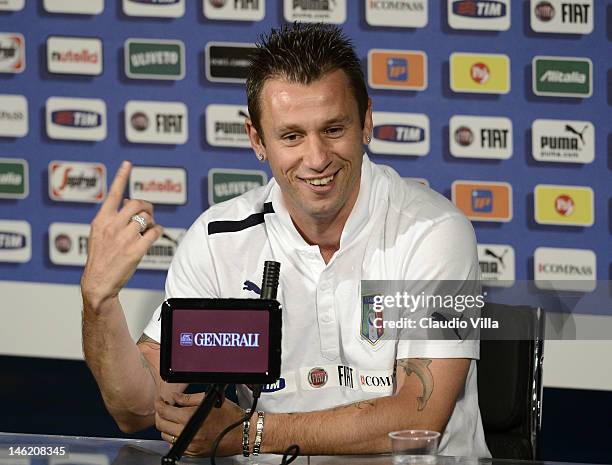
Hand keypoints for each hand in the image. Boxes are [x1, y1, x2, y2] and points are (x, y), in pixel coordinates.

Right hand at [81, 161, 162, 309]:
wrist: (98, 283)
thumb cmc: (100, 258)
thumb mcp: (98, 234)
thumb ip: (111, 218)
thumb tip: (128, 202)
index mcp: (101, 220)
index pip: (112, 194)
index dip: (121, 177)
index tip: (128, 163)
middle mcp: (112, 226)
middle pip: (136, 204)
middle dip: (147, 206)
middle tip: (149, 212)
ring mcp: (124, 238)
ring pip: (147, 218)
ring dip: (152, 220)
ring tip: (149, 228)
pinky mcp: (136, 250)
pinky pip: (154, 232)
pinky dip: (158, 231)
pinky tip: (155, 234)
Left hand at [155, 392, 245, 456]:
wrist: (242, 434)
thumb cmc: (230, 417)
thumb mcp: (210, 400)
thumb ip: (189, 398)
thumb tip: (176, 397)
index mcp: (190, 418)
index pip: (164, 411)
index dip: (158, 404)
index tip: (160, 400)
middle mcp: (188, 433)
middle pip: (161, 425)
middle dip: (160, 414)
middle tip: (165, 408)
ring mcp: (190, 445)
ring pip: (165, 436)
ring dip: (166, 426)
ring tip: (174, 418)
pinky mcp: (193, 453)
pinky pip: (175, 445)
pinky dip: (174, 437)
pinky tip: (181, 429)